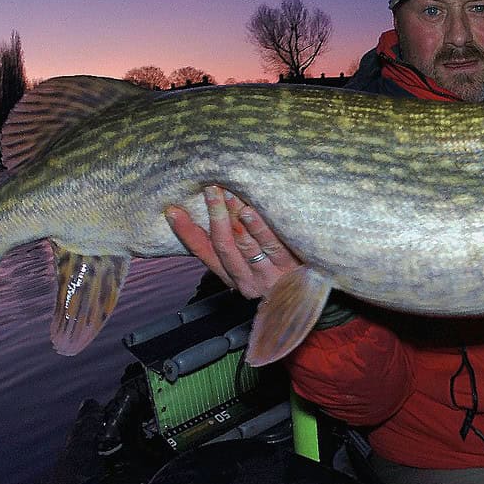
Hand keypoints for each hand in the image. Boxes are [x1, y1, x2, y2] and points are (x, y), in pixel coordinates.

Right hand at [165, 186, 299, 297]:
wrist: (311, 294)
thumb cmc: (276, 271)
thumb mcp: (250, 264)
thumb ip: (233, 244)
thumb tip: (213, 209)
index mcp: (231, 276)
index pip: (204, 253)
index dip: (187, 233)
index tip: (172, 211)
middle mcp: (246, 279)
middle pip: (224, 245)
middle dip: (215, 215)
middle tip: (210, 189)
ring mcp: (268, 275)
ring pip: (245, 244)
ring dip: (235, 217)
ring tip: (228, 193)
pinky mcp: (289, 269)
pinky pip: (272, 244)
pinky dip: (259, 227)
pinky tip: (250, 211)